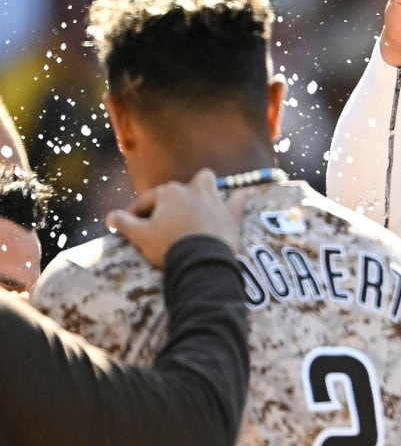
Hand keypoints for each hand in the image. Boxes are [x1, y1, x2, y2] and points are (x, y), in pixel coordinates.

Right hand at [106, 169, 247, 267]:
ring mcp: (213, 201)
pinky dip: (241, 198)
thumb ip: (123, 223)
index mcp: (168, 193)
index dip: (135, 213)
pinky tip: (246, 193)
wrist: (201, 262)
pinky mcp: (230, 214)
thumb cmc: (169, 246)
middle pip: (177, 189)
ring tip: (199, 196)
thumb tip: (110, 217)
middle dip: (170, 199)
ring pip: (207, 183)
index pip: (147, 200)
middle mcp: (192, 190)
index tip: (129, 225)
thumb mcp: (140, 235)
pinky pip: (239, 200)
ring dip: (202, 188)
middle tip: (165, 218)